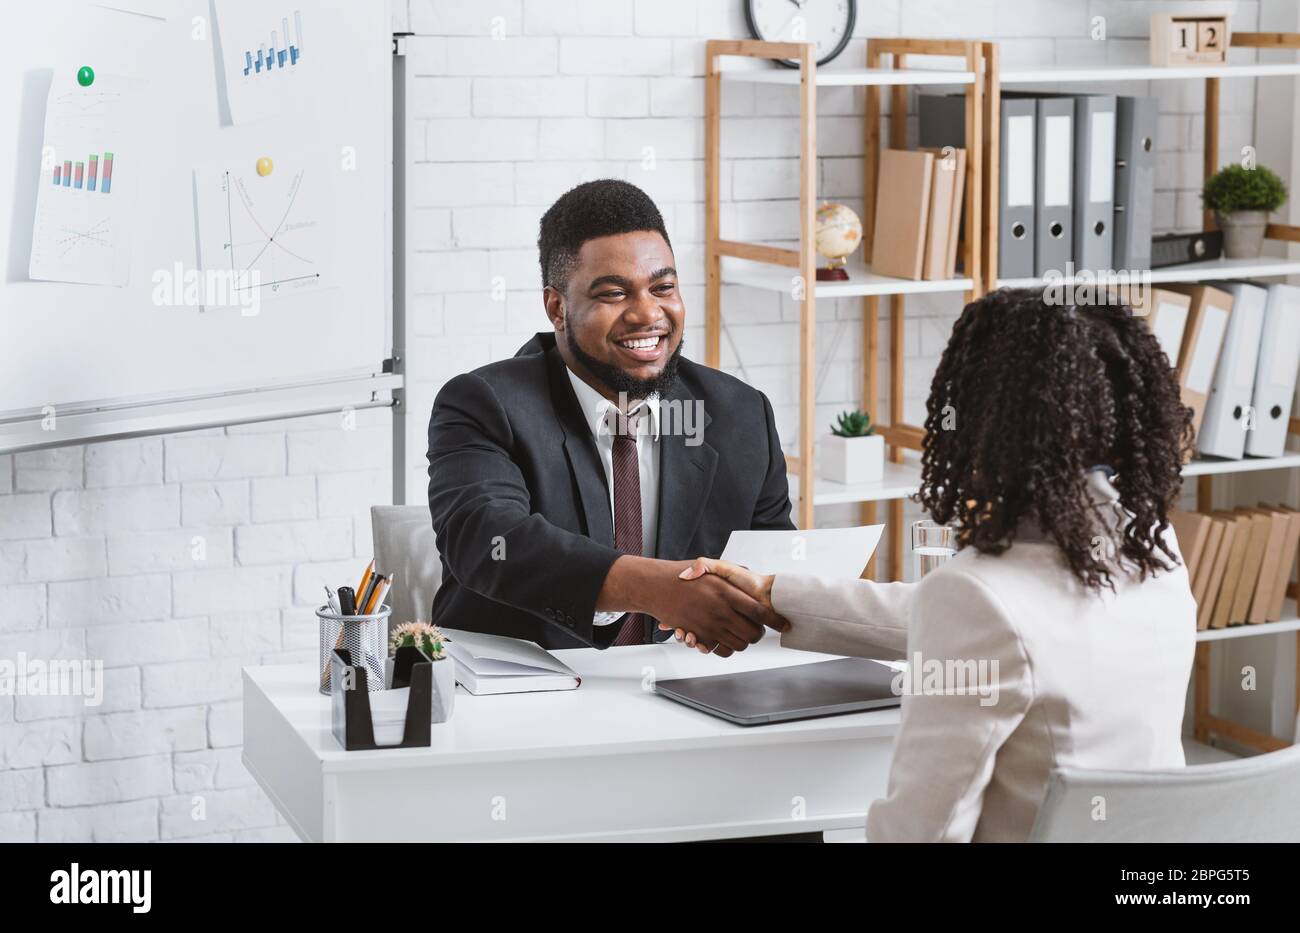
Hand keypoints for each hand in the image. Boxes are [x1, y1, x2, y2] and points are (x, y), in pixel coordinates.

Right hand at [596, 556, 774, 655]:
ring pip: (739, 644)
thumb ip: (731, 572)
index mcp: (726, 592)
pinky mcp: (698, 636)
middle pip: (752, 633)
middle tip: (760, 630)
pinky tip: (727, 639)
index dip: (776, 621)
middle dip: (759, 634)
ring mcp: (709, 626)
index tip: (784, 625)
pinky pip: (721, 650)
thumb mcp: (710, 566)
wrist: (656, 586)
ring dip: (744, 641)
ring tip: (743, 634)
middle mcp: (720, 611)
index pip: (760, 612)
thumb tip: (750, 578)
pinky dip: (726, 648)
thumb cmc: (683, 576)